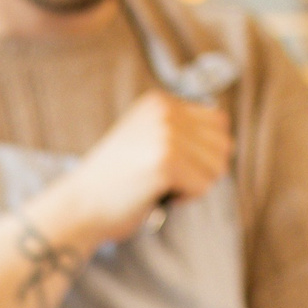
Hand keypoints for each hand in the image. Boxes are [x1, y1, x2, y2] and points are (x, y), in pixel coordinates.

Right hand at [56, 91, 232, 245]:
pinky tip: (156, 195)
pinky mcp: (164, 162)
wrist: (79, 205)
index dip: (202, 153)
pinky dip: (184, 199)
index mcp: (160, 102)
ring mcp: (164, 135)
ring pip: (217, 168)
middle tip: (165, 179)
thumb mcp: (148, 140)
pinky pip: (202, 187)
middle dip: (202, 170)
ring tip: (159, 185)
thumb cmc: (117, 182)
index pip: (219, 123)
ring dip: (193, 185)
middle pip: (223, 145)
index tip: (168, 164)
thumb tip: (228, 142)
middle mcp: (164, 111)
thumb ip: (183, 132)